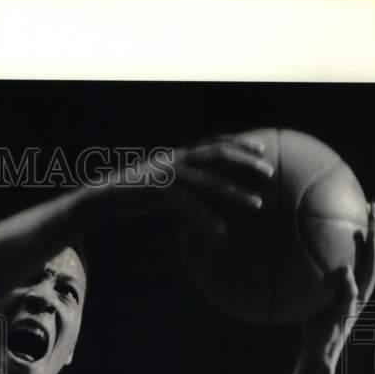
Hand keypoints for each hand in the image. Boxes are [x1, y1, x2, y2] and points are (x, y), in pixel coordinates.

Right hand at [110, 134, 274, 235]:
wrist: (105, 196)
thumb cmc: (135, 190)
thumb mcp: (161, 176)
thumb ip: (182, 175)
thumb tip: (201, 183)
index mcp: (179, 154)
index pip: (215, 142)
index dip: (239, 143)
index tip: (261, 148)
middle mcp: (177, 160)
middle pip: (219, 155)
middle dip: (246, 162)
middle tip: (269, 171)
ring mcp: (170, 177)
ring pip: (211, 182)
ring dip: (237, 193)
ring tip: (257, 203)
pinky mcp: (161, 195)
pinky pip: (191, 208)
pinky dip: (208, 220)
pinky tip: (222, 231)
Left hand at [301, 202, 374, 370]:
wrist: (318, 348)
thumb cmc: (314, 319)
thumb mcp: (316, 292)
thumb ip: (317, 273)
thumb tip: (298, 249)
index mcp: (359, 282)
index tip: (371, 207)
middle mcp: (363, 288)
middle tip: (373, 206)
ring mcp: (356, 300)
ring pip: (372, 270)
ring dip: (372, 247)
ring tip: (368, 227)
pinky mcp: (345, 312)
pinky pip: (350, 295)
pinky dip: (349, 282)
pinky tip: (344, 269)